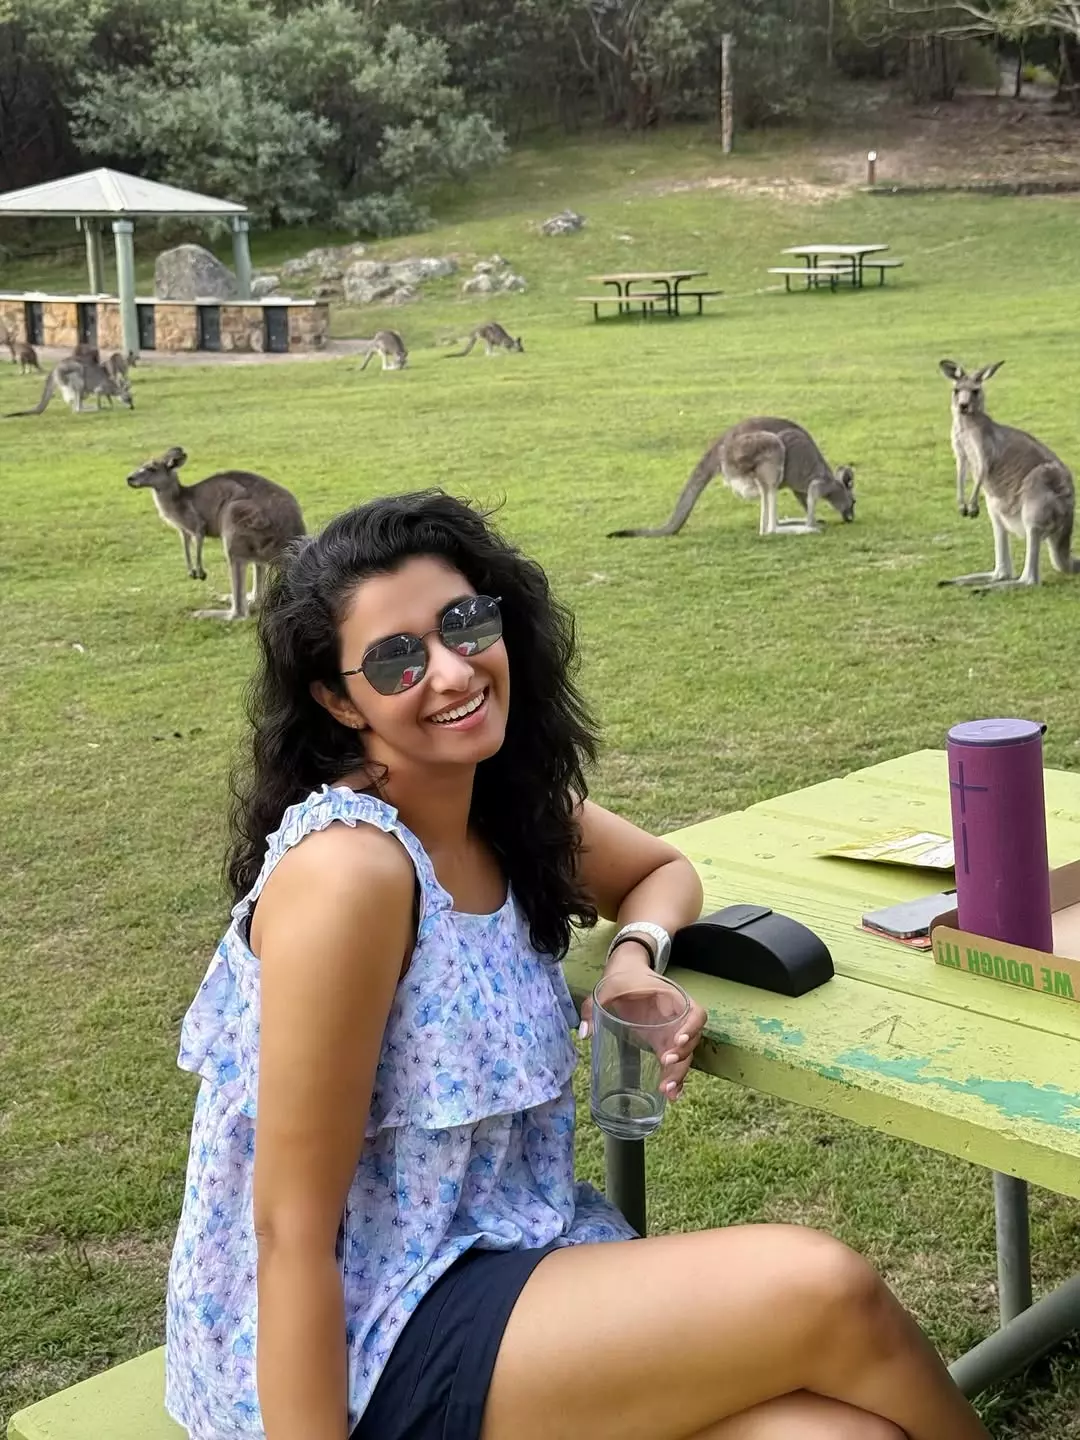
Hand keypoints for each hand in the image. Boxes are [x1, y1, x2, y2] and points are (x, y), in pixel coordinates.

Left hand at [579, 948, 707, 1101]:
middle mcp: (677, 1017)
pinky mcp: (663, 1042)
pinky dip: (675, 1078)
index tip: (676, 1041)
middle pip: (692, 1041)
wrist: (627, 971)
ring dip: (679, 1073)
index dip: (691, 1029)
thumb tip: (584, 1033)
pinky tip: (670, 1095)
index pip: (695, 1013)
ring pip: (685, 1056)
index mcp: (671, 999)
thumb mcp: (606, 988)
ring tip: (666, 1090)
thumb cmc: (622, 978)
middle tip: (665, 1065)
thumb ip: (592, 1007)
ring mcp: (671, 1032)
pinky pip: (675, 1062)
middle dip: (683, 1058)